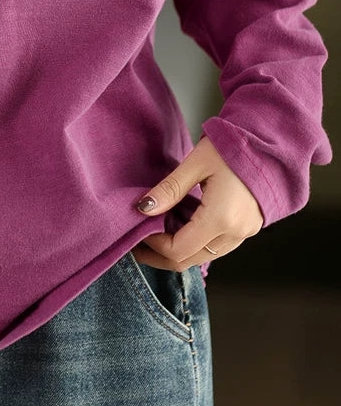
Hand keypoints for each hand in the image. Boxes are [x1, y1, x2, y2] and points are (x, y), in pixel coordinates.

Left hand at [131, 134, 264, 270]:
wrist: (268, 145)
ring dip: (177, 248)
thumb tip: (142, 209)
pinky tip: (179, 222)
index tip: (137, 230)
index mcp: (222, 219)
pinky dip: (194, 241)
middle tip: (137, 241)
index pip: (178, 249)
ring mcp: (244, 234)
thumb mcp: (195, 164)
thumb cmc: (231, 148)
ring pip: (202, 256)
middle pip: (189, 261)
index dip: (153, 245)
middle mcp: (235, 233)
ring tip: (157, 228)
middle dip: (160, 254)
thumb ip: (169, 190)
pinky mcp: (246, 229)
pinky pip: (215, 246)